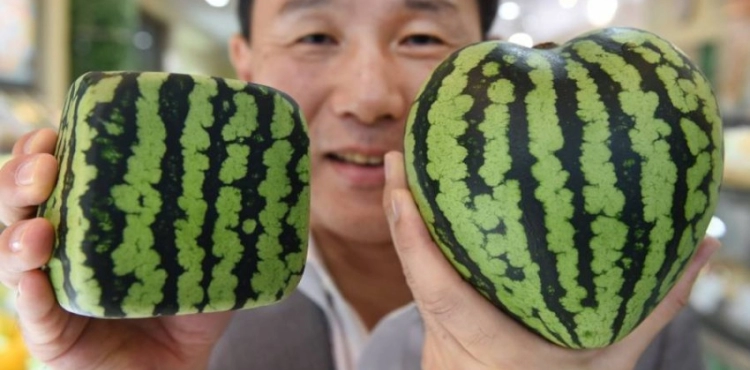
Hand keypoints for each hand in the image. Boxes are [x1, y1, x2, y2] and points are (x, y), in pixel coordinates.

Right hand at [0, 129, 231, 369]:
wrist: (181, 367)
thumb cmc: (190, 306)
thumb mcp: (209, 256)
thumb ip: (225, 223)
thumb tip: (265, 176)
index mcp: (91, 221)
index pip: (54, 176)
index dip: (43, 151)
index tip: (60, 129)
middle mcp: (61, 249)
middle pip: (20, 205)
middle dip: (20, 178)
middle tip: (46, 166)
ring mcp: (50, 290)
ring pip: (12, 255)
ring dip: (17, 235)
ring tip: (39, 227)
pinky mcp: (51, 334)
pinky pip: (33, 313)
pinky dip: (29, 293)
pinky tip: (35, 278)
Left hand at [382, 151, 719, 369]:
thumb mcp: (613, 353)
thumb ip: (655, 304)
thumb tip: (705, 245)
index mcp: (488, 339)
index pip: (438, 287)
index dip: (412, 236)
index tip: (399, 185)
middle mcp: (452, 329)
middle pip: (412, 264)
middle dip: (400, 208)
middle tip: (401, 151)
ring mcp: (438, 321)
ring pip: (410, 261)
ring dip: (401, 210)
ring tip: (404, 155)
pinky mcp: (437, 314)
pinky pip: (418, 264)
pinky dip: (411, 226)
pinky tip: (414, 190)